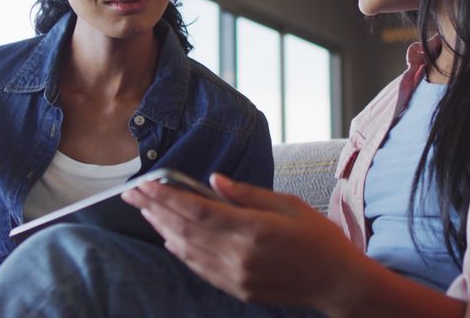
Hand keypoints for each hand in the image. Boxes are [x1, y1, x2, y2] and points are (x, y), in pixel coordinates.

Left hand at [122, 173, 373, 311]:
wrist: (337, 283)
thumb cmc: (319, 238)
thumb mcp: (290, 205)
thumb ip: (247, 194)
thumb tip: (212, 179)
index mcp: (255, 230)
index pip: (198, 211)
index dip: (167, 197)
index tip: (145, 184)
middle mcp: (240, 256)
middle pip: (185, 230)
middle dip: (155, 209)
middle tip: (131, 193)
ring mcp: (237, 277)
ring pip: (187, 251)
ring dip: (163, 229)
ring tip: (145, 210)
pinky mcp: (238, 289)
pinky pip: (199, 269)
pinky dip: (180, 251)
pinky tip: (169, 237)